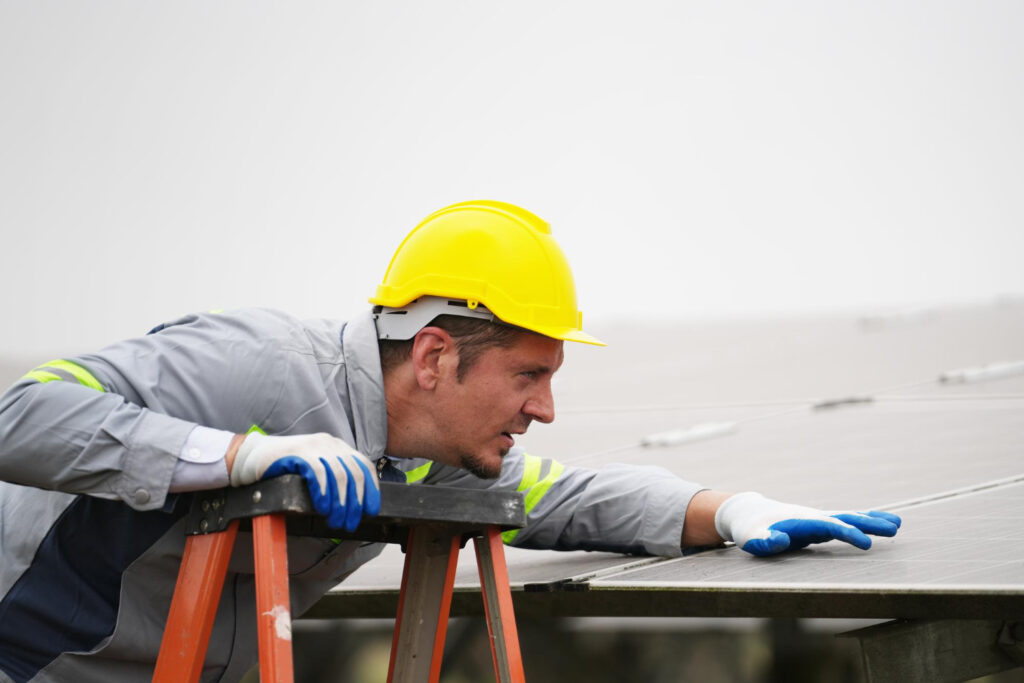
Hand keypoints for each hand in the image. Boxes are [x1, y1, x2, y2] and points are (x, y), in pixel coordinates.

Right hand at [230, 432, 380, 530]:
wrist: (252, 456)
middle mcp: (330, 444)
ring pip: (339, 475)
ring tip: (335, 520)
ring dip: (340, 503)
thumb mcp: (315, 469)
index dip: (371, 490)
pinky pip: (318, 473)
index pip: (364, 466)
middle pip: (354, 474)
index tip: (371, 511)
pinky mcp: (298, 452)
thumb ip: (333, 478)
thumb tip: (353, 505)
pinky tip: (323, 507)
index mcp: (337, 447)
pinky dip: (324, 492)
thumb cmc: (285, 468)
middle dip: (355, 502)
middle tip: (349, 523)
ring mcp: (314, 446)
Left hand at [714, 491, 900, 556]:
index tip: (867, 544)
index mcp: (800, 522)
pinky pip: (845, 523)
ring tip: (897, 524)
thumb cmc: (749, 529)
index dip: (848, 534)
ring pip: (848, 518)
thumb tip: (781, 540)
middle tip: (894, 528)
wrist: (748, 513)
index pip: (829, 527)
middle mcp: (812, 518)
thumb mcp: (751, 538)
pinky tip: (880, 525)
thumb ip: (764, 541)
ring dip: (871, 521)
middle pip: (845, 519)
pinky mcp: (819, 525)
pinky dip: (862, 523)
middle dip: (868, 524)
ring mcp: (817, 520)